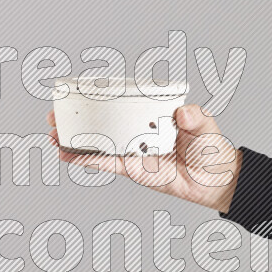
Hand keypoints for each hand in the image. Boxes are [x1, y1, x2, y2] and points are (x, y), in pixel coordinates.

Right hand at [47, 105, 241, 213]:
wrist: (217, 180)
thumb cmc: (212, 148)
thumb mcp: (206, 124)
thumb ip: (195, 117)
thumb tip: (183, 112)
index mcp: (153, 115)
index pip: (126, 103)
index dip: (102, 97)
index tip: (79, 92)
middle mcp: (140, 131)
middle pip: (105, 122)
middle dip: (80, 118)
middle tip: (57, 113)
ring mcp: (134, 151)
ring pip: (100, 143)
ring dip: (77, 139)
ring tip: (55, 134)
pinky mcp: (133, 170)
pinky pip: (107, 163)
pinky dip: (88, 159)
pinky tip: (69, 155)